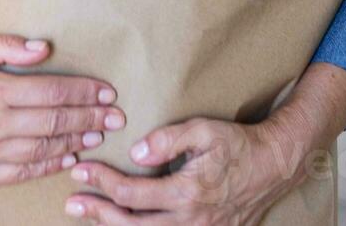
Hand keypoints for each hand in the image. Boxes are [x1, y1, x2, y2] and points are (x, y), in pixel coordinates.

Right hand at [0, 33, 124, 188]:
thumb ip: (6, 46)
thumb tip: (44, 49)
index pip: (53, 92)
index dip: (84, 93)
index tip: (106, 92)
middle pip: (55, 122)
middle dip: (91, 118)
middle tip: (116, 117)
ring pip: (43, 148)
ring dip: (76, 141)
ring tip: (98, 135)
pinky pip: (23, 171)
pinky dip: (49, 164)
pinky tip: (67, 156)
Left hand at [63, 117, 315, 224]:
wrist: (274, 166)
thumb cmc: (237, 144)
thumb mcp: (203, 130)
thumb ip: (167, 139)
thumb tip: (135, 155)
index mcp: (188, 193)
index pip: (132, 194)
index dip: (102, 183)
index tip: (81, 170)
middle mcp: (191, 220)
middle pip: (132, 225)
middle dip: (98, 214)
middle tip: (71, 203)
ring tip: (90, 217)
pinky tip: (123, 225)